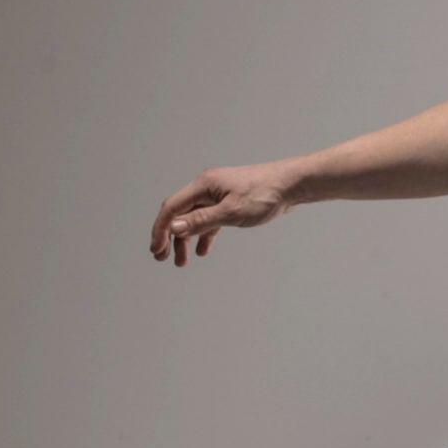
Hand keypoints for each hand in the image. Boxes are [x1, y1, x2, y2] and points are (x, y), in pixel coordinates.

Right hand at [149, 161, 299, 266]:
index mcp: (203, 185)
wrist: (292, 185)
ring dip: (186, 240)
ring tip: (182, 262)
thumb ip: (202, 221)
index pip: (172, 208)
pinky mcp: (230, 202)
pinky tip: (203, 251)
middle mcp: (207, 188)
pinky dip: (204, 235)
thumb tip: (175, 228)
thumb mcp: (231, 212)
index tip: (156, 250)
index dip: (160, 230)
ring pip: (194, 219)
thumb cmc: (265, 194)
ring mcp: (218, 195)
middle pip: (180, 214)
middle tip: (162, 258)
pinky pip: (210, 220)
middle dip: (169, 237)